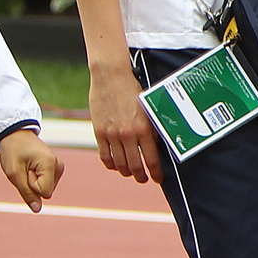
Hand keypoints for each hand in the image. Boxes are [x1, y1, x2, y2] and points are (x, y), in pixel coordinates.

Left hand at [0, 131, 62, 210]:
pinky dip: (37, 178)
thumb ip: (27, 193)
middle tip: (24, 168)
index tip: (24, 171)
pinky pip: (46, 184)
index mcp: (51, 164)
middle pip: (46, 191)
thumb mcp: (14, 174)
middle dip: (32, 184)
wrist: (16, 136)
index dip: (30, 186)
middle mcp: (59, 166)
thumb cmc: (13, 152)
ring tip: (27, 166)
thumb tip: (37, 209)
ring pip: (46, 189)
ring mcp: (59, 166)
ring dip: (33, 181)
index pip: (44, 192)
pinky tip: (32, 166)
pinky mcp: (57, 168)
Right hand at [88, 61, 161, 184]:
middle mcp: (127, 134)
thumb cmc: (133, 90)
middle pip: (134, 165)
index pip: (151, 159)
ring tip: (130, 173)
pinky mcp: (99, 132)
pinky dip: (110, 164)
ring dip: (125, 172)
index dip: (156, 172)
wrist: (111, 77)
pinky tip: (115, 165)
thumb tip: (157, 145)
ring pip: (119, 163)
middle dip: (141, 176)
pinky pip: (104, 155)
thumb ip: (152, 127)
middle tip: (144, 179)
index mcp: (144, 128)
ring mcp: (112, 134)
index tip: (158, 179)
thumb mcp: (149, 109)